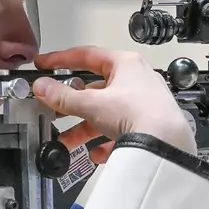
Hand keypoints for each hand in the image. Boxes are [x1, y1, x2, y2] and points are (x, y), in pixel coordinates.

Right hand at [33, 47, 195, 153]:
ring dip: (85, 129)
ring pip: (106, 114)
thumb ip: (64, 97)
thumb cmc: (138, 113)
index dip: (61, 60)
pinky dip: (106, 142)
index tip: (43, 64)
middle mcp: (137, 80)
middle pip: (95, 90)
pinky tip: (98, 153)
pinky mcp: (148, 126)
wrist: (166, 144)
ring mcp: (143, 104)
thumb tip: (42, 88)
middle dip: (72, 106)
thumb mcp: (93, 104)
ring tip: (68, 142)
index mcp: (126, 64)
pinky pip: (121, 132)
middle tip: (53, 111)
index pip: (87, 55)